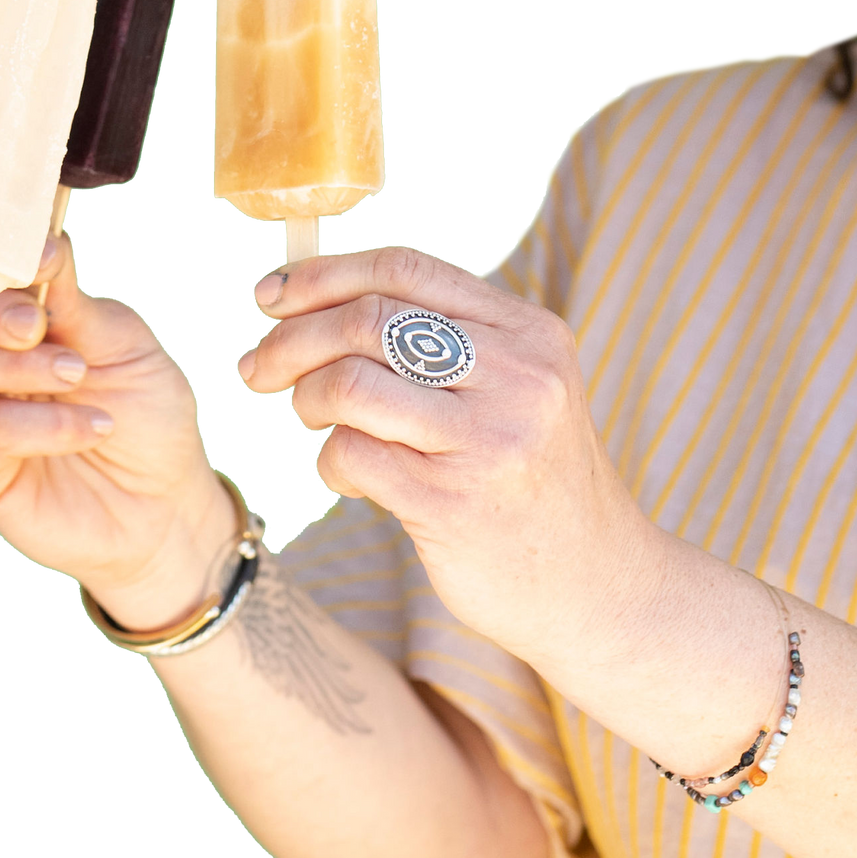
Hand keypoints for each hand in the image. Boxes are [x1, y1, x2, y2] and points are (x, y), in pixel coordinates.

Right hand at [0, 233, 238, 630]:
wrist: (167, 508)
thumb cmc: (148, 415)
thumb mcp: (124, 343)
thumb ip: (73, 298)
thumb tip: (40, 240)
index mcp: (6, 317)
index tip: (37, 263)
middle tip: (37, 324)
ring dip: (17, 366)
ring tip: (77, 374)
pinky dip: (38, 423)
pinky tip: (92, 427)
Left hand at [236, 245, 668, 677]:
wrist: (599, 587)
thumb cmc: (534, 479)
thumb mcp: (519, 389)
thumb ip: (445, 340)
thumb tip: (314, 298)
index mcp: (530, 332)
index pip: (405, 270)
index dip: (325, 275)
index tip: (272, 294)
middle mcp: (518, 377)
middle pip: (367, 320)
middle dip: (292, 338)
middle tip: (257, 366)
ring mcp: (488, 441)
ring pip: (350, 383)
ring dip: (306, 396)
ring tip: (308, 417)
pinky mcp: (454, 505)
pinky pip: (353, 455)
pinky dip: (331, 461)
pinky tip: (346, 474)